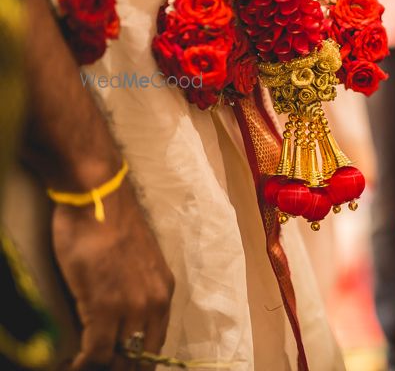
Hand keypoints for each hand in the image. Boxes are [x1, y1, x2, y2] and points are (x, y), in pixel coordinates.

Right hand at [52, 178, 172, 369]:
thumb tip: (122, 318)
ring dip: (102, 367)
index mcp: (164, 291)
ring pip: (120, 358)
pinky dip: (83, 365)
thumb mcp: (137, 264)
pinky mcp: (104, 307)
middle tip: (103, 369)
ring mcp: (131, 306)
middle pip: (141, 355)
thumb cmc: (111, 224)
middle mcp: (155, 301)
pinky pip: (97, 352)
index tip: (123, 366)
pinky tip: (73, 366)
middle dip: (122, 367)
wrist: (98, 198)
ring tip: (85, 367)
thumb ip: (135, 291)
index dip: (138, 360)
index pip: (157, 342)